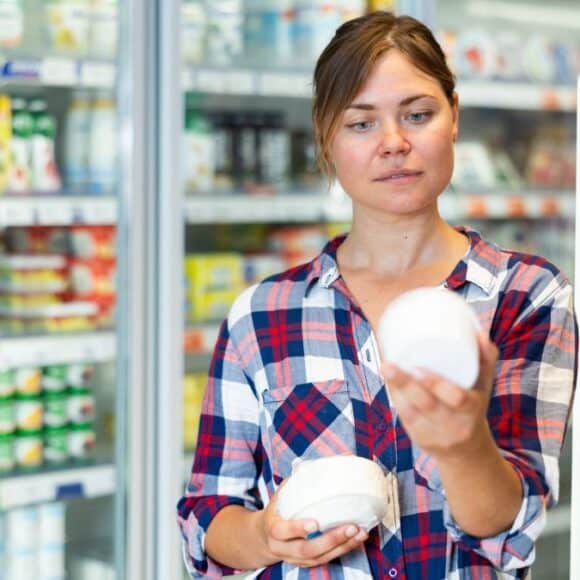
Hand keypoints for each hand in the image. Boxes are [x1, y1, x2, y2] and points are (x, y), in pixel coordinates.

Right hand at [256, 483, 367, 567]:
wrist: (264, 538)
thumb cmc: (277, 511)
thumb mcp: (280, 496)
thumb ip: (294, 484)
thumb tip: (314, 465)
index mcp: (273, 528)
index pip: (282, 531)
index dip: (297, 528)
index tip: (315, 523)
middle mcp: (282, 547)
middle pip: (306, 549)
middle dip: (331, 539)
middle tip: (351, 526)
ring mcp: (295, 558)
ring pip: (319, 558)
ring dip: (343, 546)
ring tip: (360, 533)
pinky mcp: (306, 563)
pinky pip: (325, 560)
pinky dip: (343, 550)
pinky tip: (356, 539)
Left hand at [381, 332, 498, 459]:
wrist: (467, 451)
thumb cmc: (473, 407)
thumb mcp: (483, 386)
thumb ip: (484, 359)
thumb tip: (479, 333)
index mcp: (472, 411)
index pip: (456, 399)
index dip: (436, 384)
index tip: (418, 367)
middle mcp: (453, 427)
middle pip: (427, 405)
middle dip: (405, 384)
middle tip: (389, 363)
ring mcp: (434, 435)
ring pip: (410, 412)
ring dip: (395, 389)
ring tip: (385, 367)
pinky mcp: (419, 439)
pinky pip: (404, 418)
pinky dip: (396, 398)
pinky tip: (388, 383)